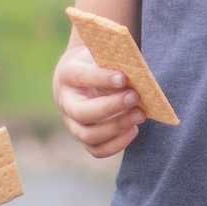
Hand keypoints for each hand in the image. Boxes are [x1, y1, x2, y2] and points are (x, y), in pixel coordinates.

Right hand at [53, 41, 142, 159]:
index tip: (123, 77)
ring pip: (88, 135)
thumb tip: (137, 72)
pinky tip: (133, 129)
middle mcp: (66, 102)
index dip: (101, 78)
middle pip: (82, 112)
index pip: (81, 77)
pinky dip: (117, 144)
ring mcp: (73, 123)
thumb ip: (114, 61)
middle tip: (135, 97)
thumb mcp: (101, 55)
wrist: (80, 80)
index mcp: (68, 75)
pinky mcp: (85, 137)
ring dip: (117, 127)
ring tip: (140, 114)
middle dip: (111, 107)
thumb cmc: (96, 64)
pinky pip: (97, 150)